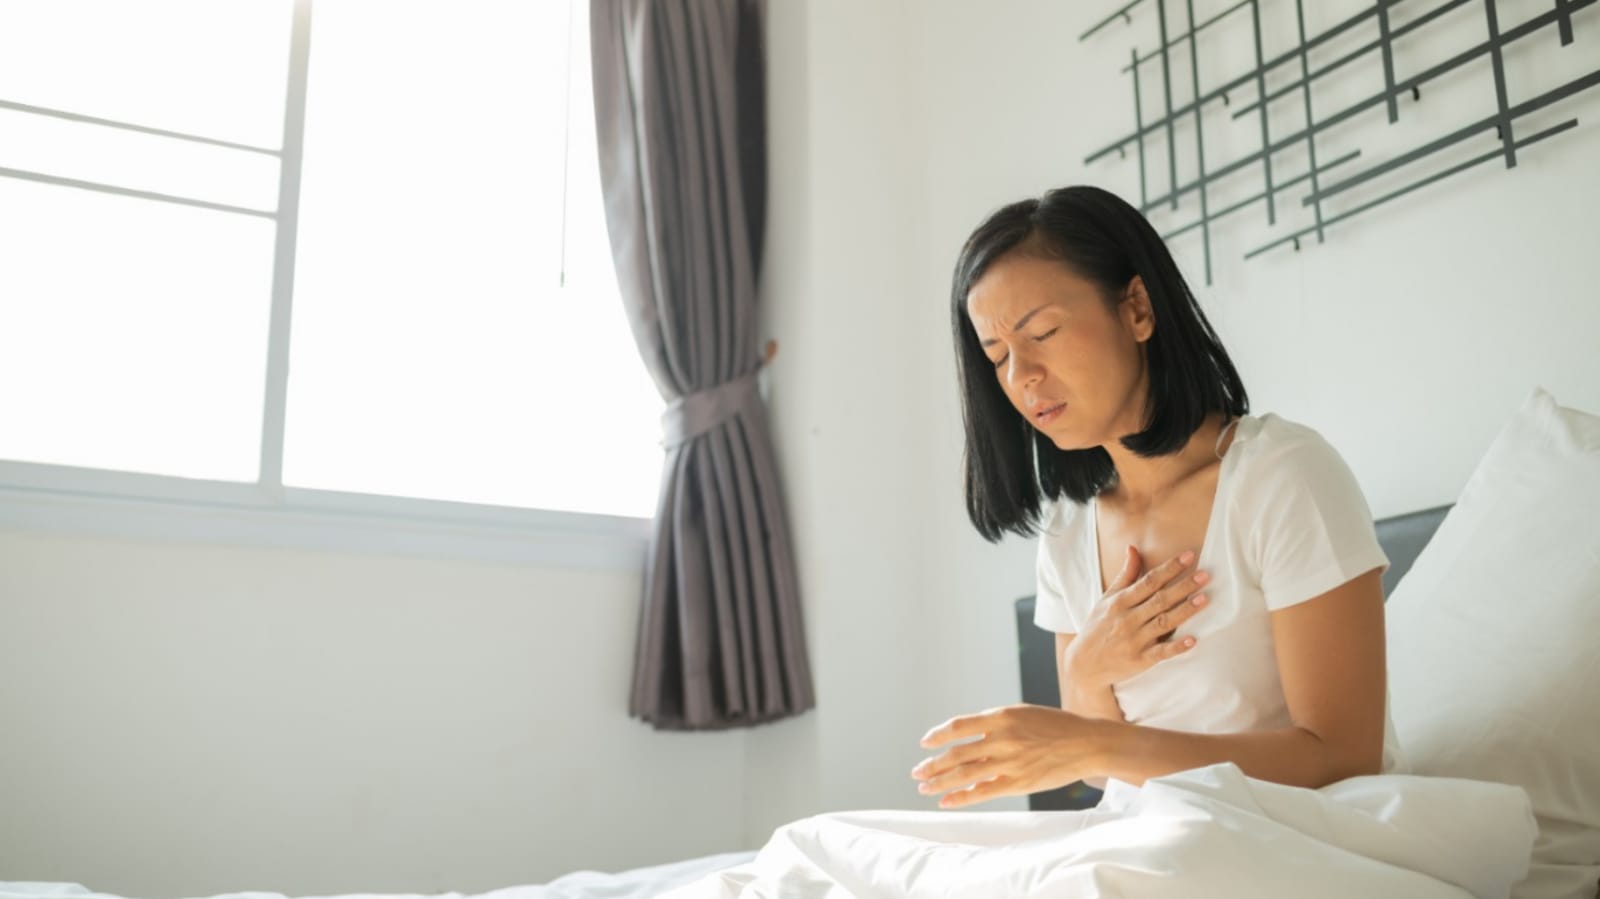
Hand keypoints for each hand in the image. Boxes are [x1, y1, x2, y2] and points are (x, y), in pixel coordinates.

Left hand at [910, 704, 1106, 807]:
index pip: (959, 726)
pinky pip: (983, 792)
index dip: (938, 735)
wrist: (1087, 744)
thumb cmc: (1054, 727)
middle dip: (932, 765)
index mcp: (1002, 716)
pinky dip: (961, 797)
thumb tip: (966, 737)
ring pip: (965, 774)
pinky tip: (946, 801)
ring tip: (923, 787)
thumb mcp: (1022, 714)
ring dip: (940, 782)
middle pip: (957, 754)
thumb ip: (995, 724)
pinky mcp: (1018, 783)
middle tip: (916, 772)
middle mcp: (1003, 738)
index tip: (925, 743)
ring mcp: (1010, 762)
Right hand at [1064, 546, 1209, 691]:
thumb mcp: (1107, 599)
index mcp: (1120, 602)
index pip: (1149, 581)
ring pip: (1164, 623)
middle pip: (1160, 600)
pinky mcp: (1140, 660)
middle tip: (1205, 575)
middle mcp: (1128, 619)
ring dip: (1185, 611)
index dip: (1169, 568)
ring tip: (1204, 599)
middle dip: (1183, 587)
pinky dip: (1176, 647)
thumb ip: (1125, 575)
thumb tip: (1134, 548)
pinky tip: (1192, 640)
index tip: (1188, 556)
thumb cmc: (1097, 627)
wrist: (1084, 664)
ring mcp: (1134, 641)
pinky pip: (1161, 653)